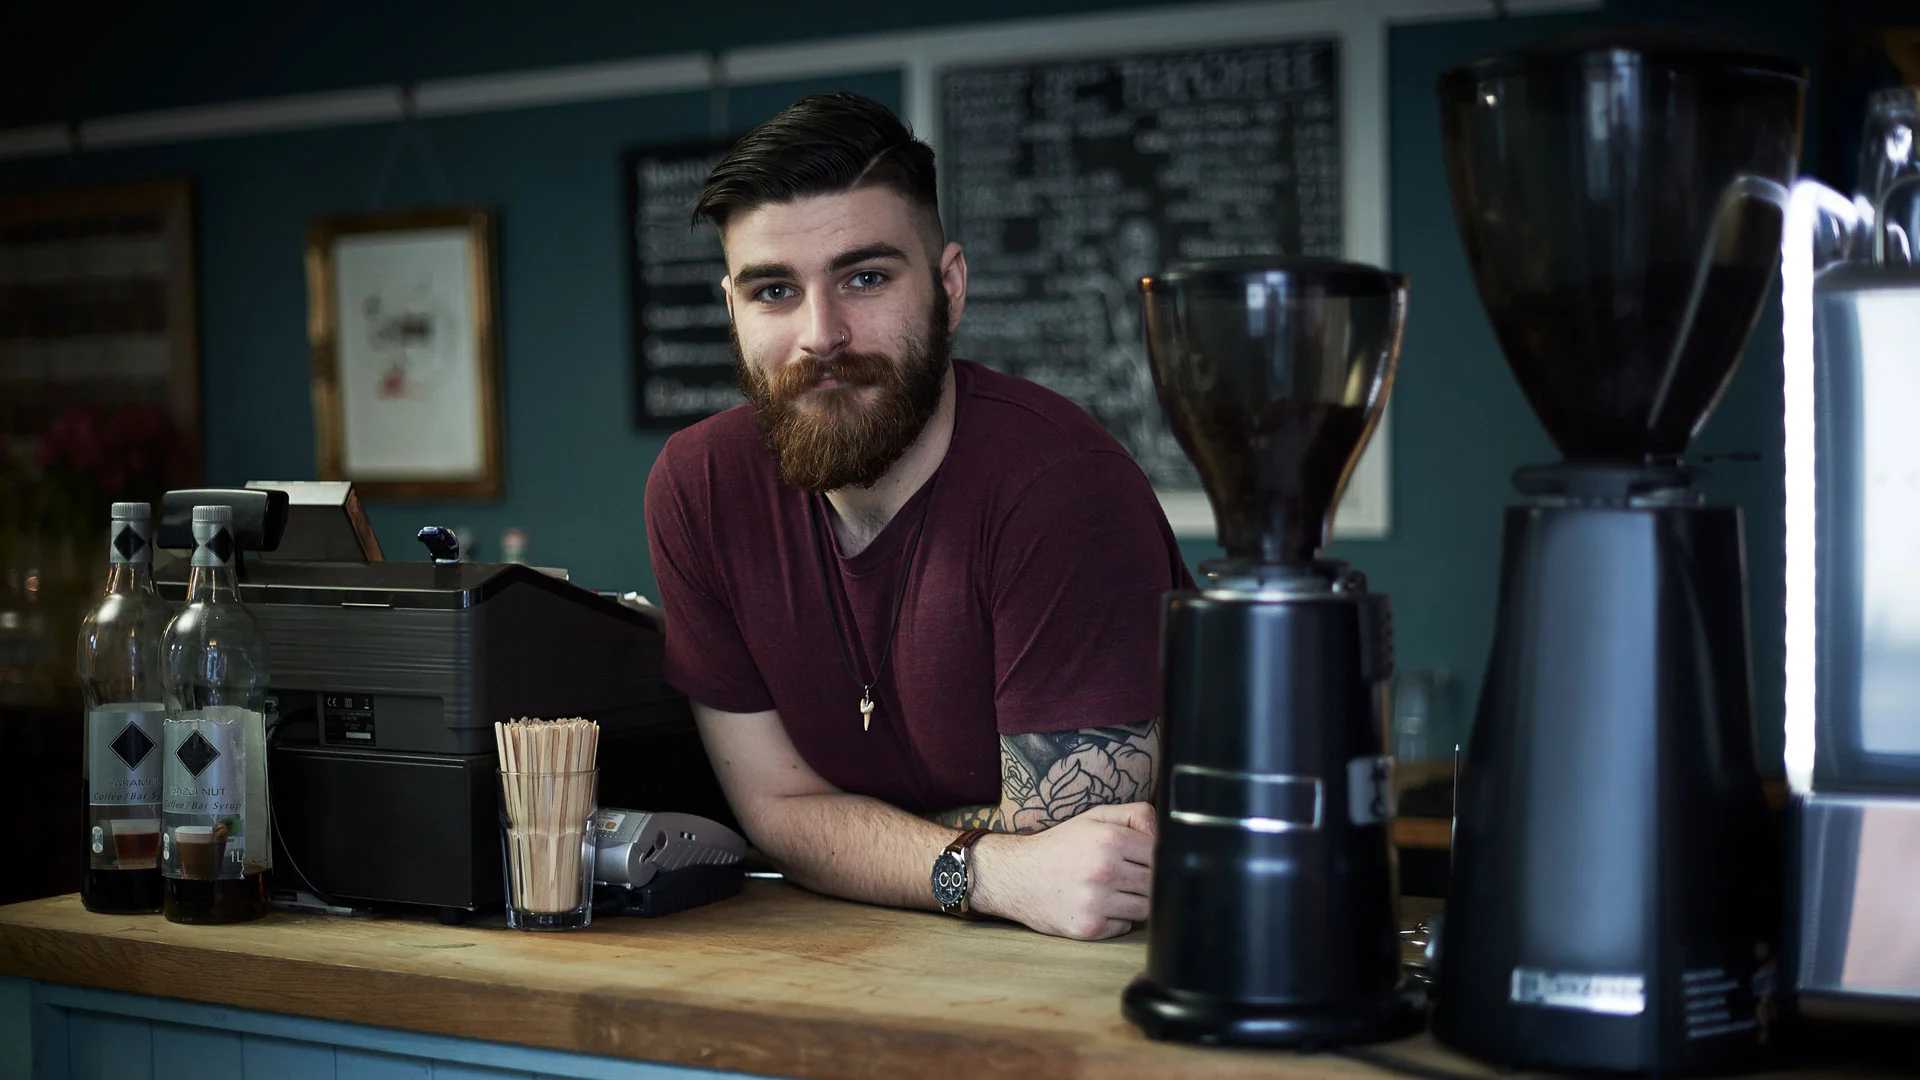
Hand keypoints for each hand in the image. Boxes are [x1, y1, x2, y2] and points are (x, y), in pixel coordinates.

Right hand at [969, 802, 1154, 939]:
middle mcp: (1105, 871)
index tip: (1143, 861)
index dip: (1157, 859)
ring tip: (1114, 891)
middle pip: (1156, 884)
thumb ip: (1135, 815)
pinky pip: (1124, 927)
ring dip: (1135, 902)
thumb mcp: (1094, 818)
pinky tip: (1099, 907)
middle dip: (1148, 882)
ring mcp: (1097, 902)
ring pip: (1145, 909)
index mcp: (1110, 839)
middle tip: (1129, 877)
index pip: (1160, 855)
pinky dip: (1117, 920)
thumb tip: (1164, 833)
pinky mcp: (1089, 927)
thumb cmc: (1059, 846)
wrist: (1016, 876)